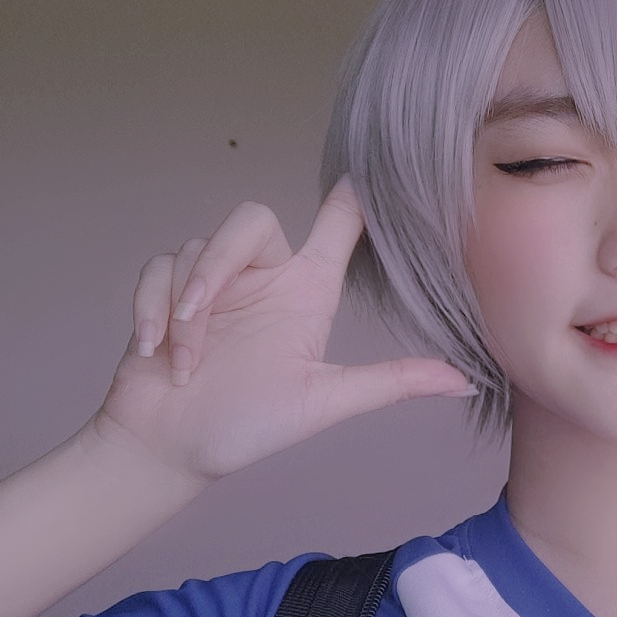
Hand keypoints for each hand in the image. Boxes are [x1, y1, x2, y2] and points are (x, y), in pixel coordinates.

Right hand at [95, 180, 473, 484]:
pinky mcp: (166, 292)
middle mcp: (264, 279)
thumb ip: (389, 383)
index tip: (367, 166)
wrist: (169, 450)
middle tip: (198, 313)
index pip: (336, 228)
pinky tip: (157, 352)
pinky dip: (152, 309)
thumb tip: (465, 383)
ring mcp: (213, 284)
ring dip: (185, 309)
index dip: (351, 197)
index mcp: (307, 295)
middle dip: (218, 261)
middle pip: (251, 219)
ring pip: (198, 249)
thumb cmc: (246, 427)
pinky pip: (158, 269)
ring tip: (186, 361)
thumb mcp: (324, 402)